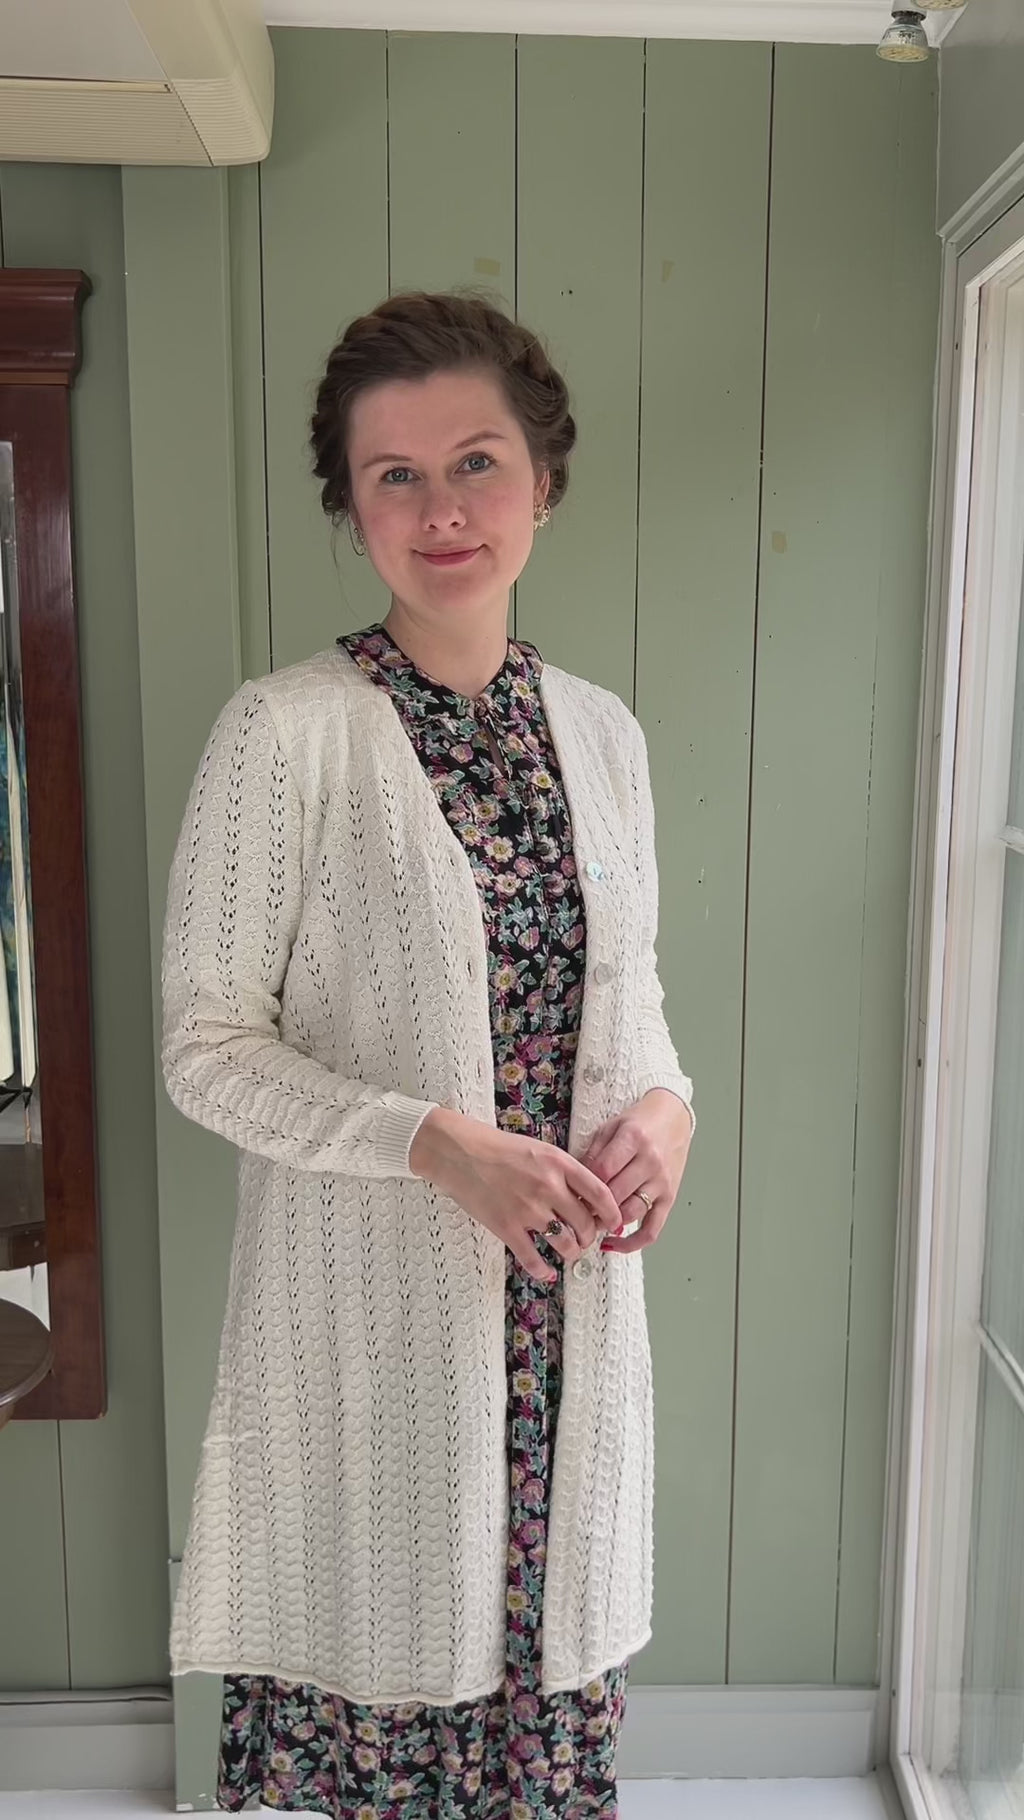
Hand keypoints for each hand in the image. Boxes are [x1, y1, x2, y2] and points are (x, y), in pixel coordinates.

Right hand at [409, 1107, 622, 1282]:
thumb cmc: (497, 1147)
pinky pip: (533, 1258)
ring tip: (569, 1252)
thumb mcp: (539, 1149)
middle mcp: (548, 1187)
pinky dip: (543, 1270)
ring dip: (572, 1253)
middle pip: (585, 1223)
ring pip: (565, 1244)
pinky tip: (547, 1272)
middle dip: (590, 1237)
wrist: (459, 1151)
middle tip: (587, 1240)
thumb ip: (563, 1171)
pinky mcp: (506, 1227)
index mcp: (559, 1164)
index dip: (612, 1213)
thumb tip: (584, 1198)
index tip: (614, 1223)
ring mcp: (528, 1209)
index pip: (600, 1194)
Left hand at [578, 1089, 693, 1253]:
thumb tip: (574, 1184)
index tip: (569, 1194)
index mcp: (633, 1139)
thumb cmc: (640, 1122)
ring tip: (592, 1222)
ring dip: (607, 1223)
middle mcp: (650, 1162)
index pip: (602, 1171)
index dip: (582, 1186)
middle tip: (576, 1211)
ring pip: (630, 1213)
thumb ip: (593, 1154)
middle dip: (591, 1207)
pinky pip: (653, 1228)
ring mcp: (661, 1182)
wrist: (674, 1118)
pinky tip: (614, 1244)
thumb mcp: (611, 1128)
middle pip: (614, 1195)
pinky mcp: (669, 1198)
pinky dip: (633, 1242)